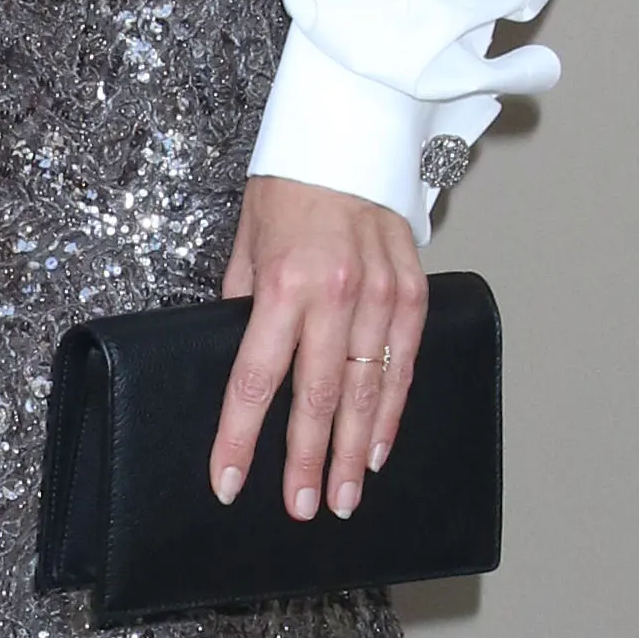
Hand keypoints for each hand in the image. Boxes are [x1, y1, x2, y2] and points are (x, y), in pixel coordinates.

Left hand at [210, 174, 428, 522]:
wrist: (348, 128)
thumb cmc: (288, 186)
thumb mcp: (246, 242)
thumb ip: (244, 303)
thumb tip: (240, 357)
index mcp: (282, 281)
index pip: (255, 378)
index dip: (239, 437)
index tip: (228, 481)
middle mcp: (333, 292)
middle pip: (316, 397)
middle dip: (305, 461)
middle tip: (300, 509)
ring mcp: (378, 293)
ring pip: (366, 390)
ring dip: (351, 451)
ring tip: (342, 497)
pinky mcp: (410, 289)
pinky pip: (403, 363)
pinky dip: (391, 410)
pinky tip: (377, 448)